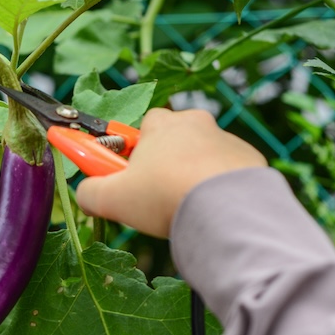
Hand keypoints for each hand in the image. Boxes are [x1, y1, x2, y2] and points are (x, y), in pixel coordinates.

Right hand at [76, 108, 266, 237]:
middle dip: (162, 164)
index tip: (125, 178)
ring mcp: (226, 141)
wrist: (227, 210)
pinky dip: (217, 189)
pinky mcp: (249, 161)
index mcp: (161, 124)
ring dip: (190, 177)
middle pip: (171, 140)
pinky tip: (210, 211)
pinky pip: (226, 173)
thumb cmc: (165, 196)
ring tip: (184, 209)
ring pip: (199, 158)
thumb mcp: (112, 199)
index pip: (137, 130)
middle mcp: (196, 123)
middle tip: (154, 195)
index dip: (128, 156)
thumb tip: (85, 194)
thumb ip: (89, 193)